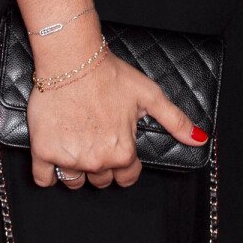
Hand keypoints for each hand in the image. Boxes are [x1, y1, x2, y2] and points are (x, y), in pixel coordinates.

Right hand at [27, 51, 206, 189]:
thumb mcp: (150, 95)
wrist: (73, 60)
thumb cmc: (111, 75)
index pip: (127, 177)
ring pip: (74, 182)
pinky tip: (56, 153)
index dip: (126, 163)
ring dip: (77, 169)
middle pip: (101, 180)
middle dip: (103, 164)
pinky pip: (43, 179)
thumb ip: (176, 121)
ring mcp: (68, 159)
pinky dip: (48, 172)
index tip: (119, 145)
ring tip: (79, 141)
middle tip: (98, 138)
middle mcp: (96, 161)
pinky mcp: (43, 151)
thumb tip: (200, 140)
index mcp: (122, 152)